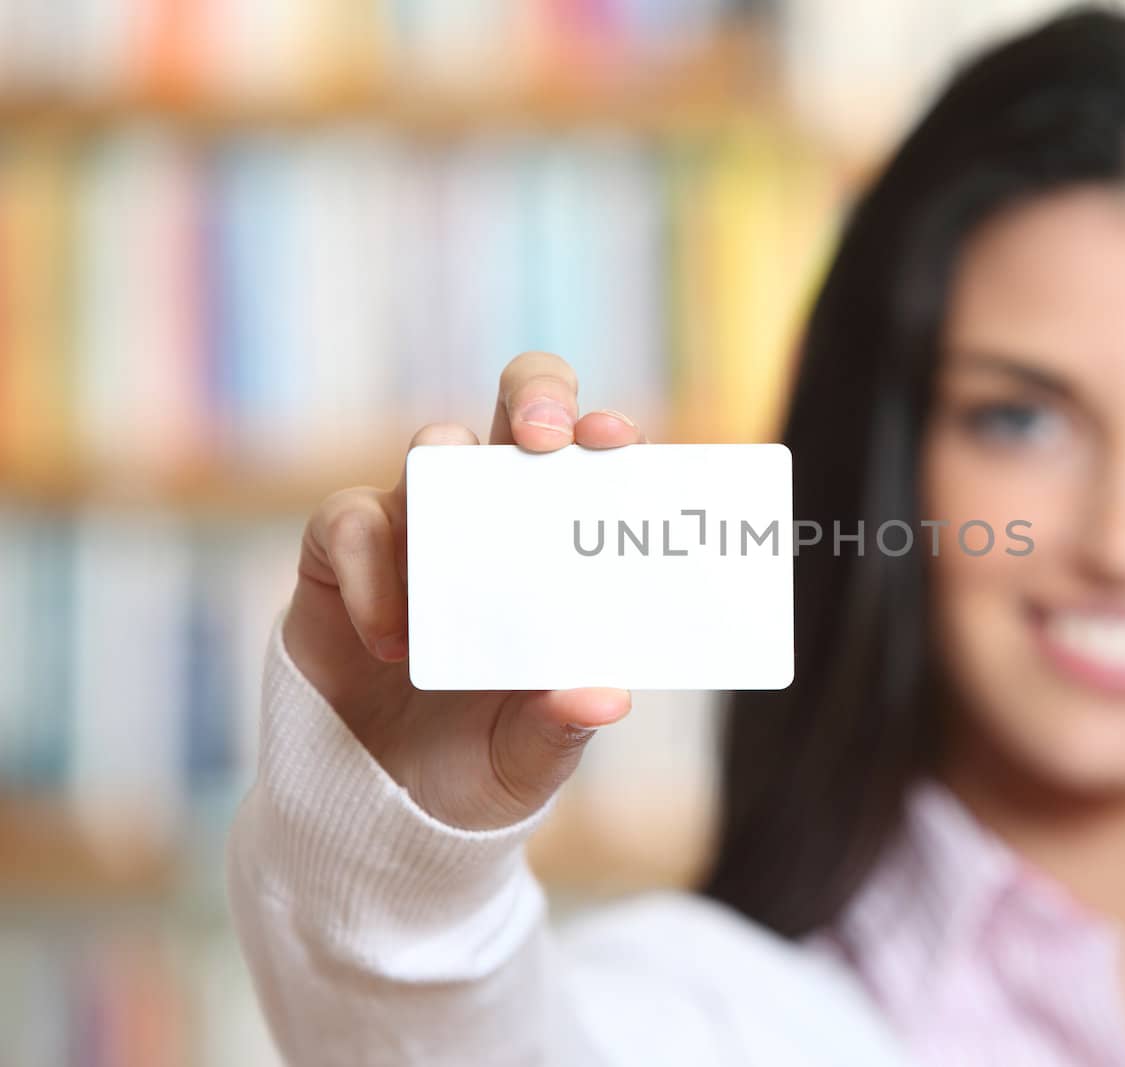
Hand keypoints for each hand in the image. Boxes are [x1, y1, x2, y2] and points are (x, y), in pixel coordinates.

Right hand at [282, 351, 645, 829]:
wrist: (379, 806)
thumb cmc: (478, 759)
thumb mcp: (528, 759)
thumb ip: (560, 727)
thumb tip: (607, 698)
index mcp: (560, 544)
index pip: (593, 463)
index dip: (606, 434)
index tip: (618, 441)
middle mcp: (495, 513)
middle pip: (516, 403)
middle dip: (536, 395)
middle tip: (543, 437)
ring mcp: (418, 523)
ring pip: (432, 445)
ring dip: (445, 480)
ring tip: (451, 570)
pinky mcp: (343, 551)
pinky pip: (351, 521)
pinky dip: (372, 570)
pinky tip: (391, 638)